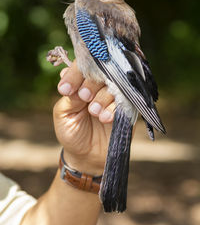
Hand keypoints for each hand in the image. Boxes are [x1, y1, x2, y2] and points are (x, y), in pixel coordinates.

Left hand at [53, 60, 114, 175]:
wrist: (87, 156)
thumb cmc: (72, 133)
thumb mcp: (63, 114)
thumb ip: (69, 96)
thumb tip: (68, 76)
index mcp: (81, 84)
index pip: (81, 68)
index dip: (74, 75)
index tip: (66, 89)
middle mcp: (98, 86)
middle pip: (99, 73)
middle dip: (90, 84)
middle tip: (84, 97)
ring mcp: (113, 96)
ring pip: (113, 86)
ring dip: (102, 98)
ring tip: (94, 113)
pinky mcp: (126, 108)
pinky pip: (124, 101)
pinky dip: (114, 108)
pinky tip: (105, 118)